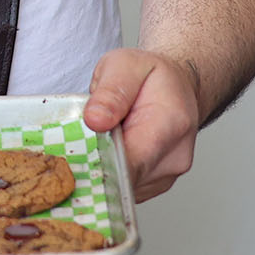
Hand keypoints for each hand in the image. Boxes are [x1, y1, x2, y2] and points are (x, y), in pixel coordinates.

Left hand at [83, 47, 202, 200]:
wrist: (176, 87)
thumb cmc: (151, 76)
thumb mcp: (125, 65)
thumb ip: (110, 91)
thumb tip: (95, 120)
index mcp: (170, 123)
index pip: (133, 161)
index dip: (100, 163)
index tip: (77, 155)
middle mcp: (174, 156)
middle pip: (123, 178)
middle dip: (96, 164)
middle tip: (80, 139)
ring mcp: (166, 175)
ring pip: (121, 187)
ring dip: (103, 169)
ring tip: (100, 139)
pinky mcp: (155, 185)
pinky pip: (124, 189)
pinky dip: (110, 175)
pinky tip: (108, 152)